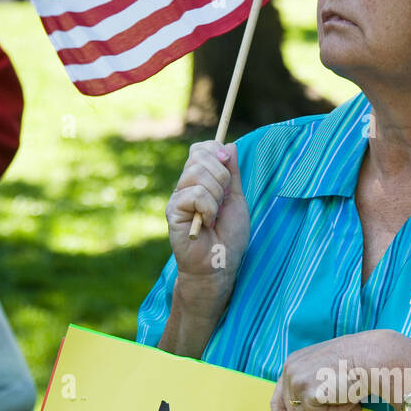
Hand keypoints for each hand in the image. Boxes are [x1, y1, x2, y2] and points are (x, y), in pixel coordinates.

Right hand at [165, 141, 249, 297]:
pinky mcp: (173, 210)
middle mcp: (185, 186)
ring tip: (215, 216)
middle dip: (221, 175)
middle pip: (199, 156)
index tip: (227, 162)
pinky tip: (207, 223)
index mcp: (200, 181)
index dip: (215, 150)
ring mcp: (177, 197)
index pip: (200, 149)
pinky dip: (208, 208)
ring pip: (198, 173)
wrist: (220, 265)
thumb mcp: (236, 199)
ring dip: (216, 195)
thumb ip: (232, 174)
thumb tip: (230, 145)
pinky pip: (195, 194)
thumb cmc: (229, 237)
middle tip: (223, 200)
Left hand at [270, 340, 363, 410]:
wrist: (373, 356)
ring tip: (354, 404)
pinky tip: (351, 400)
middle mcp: (290, 370)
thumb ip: (312, 387)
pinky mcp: (307, 392)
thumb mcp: (327, 372)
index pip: (279, 398)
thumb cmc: (359, 363)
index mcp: (293, 363)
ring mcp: (296, 381)